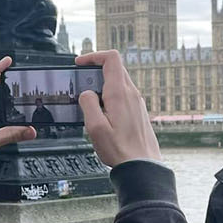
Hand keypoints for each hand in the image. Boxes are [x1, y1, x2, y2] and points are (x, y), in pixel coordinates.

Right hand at [75, 50, 161, 165]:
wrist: (142, 166)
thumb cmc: (120, 151)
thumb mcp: (95, 127)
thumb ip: (88, 104)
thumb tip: (87, 93)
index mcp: (120, 93)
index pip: (111, 58)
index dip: (93, 56)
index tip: (80, 63)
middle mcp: (132, 94)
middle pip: (115, 68)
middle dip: (95, 70)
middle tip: (81, 82)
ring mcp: (137, 102)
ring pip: (119, 81)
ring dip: (102, 84)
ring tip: (89, 101)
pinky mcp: (138, 112)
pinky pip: (123, 95)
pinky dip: (110, 95)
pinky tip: (102, 113)